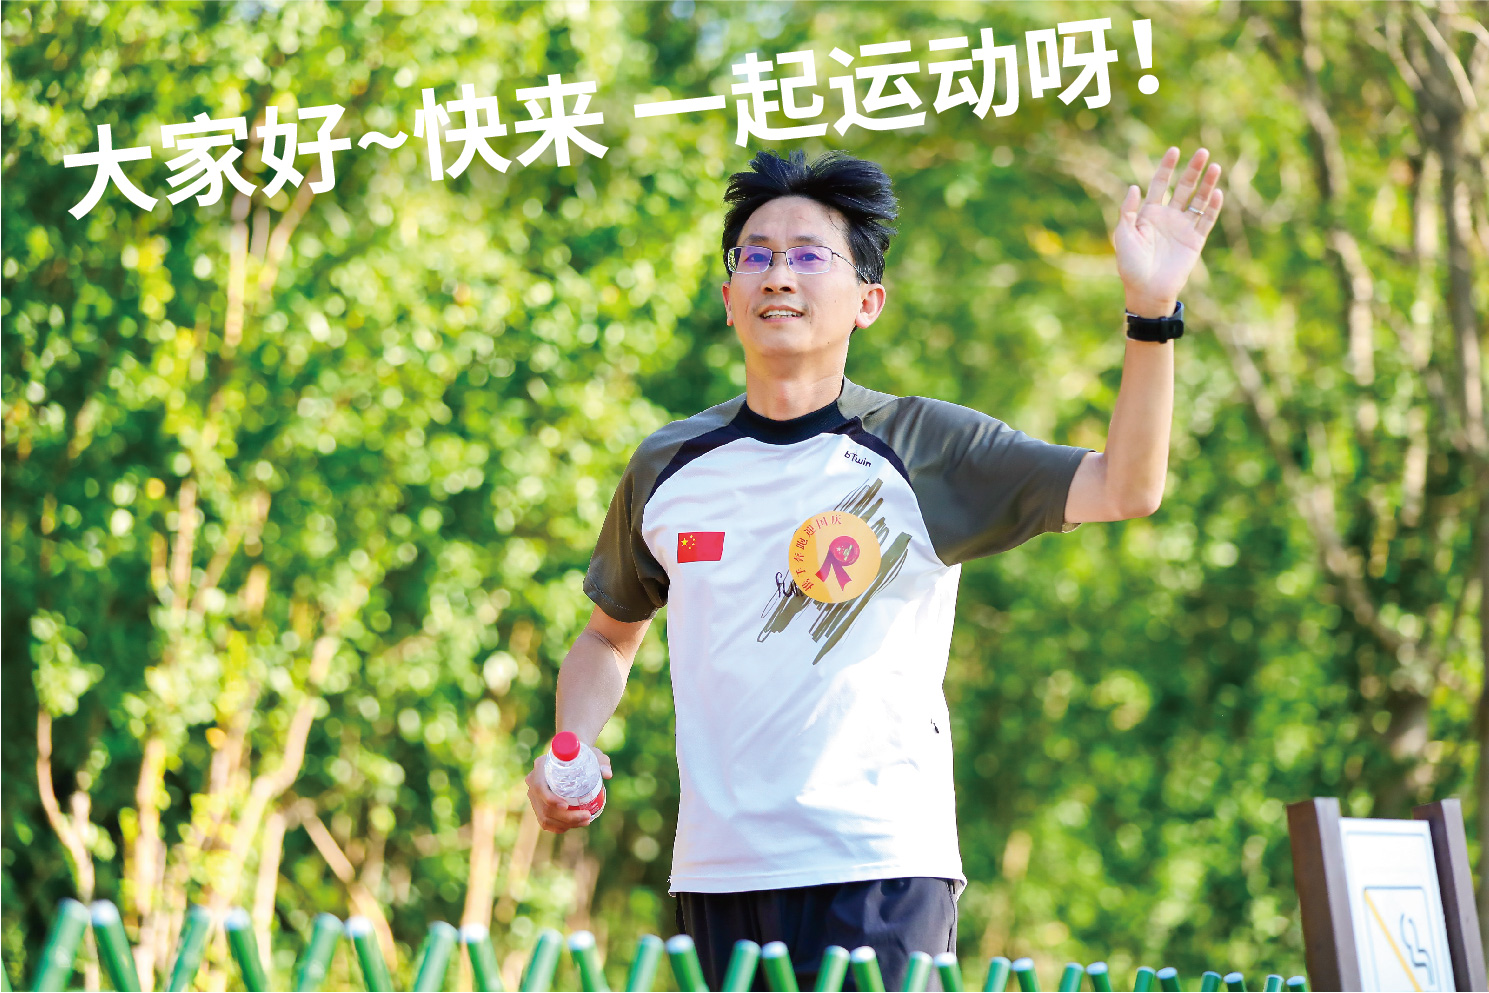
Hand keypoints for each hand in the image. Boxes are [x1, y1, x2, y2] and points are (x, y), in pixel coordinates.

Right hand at [525, 746, 612, 832]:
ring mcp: (534, 794)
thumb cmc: (582, 754)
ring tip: (585, 821)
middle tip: (587, 817)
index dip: (550, 799)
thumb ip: (601, 761)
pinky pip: (545, 821)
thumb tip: (607, 774)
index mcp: (542, 765)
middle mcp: (533, 780)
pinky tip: (574, 825)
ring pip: (545, 816)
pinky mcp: (538, 804)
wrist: (573, 757)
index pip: (540, 787)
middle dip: (566, 817)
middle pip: (544, 806)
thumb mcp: (593, 755)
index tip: (566, 805)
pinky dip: (559, 826)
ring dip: (565, 824)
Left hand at [1113, 147, 1223, 317]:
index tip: (1174, 150)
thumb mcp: (1122, 236)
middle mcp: (1168, 217)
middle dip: (1193, 170)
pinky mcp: (1195, 241)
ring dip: (1207, 184)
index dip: (1167, 168)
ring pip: (1198, 200)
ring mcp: (1183, 228)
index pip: (1160, 185)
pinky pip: (1206, 221)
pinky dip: (1212, 207)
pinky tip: (1217, 193)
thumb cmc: (1130, 265)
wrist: (1147, 291)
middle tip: (1203, 152)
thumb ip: (1127, 211)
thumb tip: (1134, 186)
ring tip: (1216, 166)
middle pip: (1183, 188)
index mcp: (1149, 214)